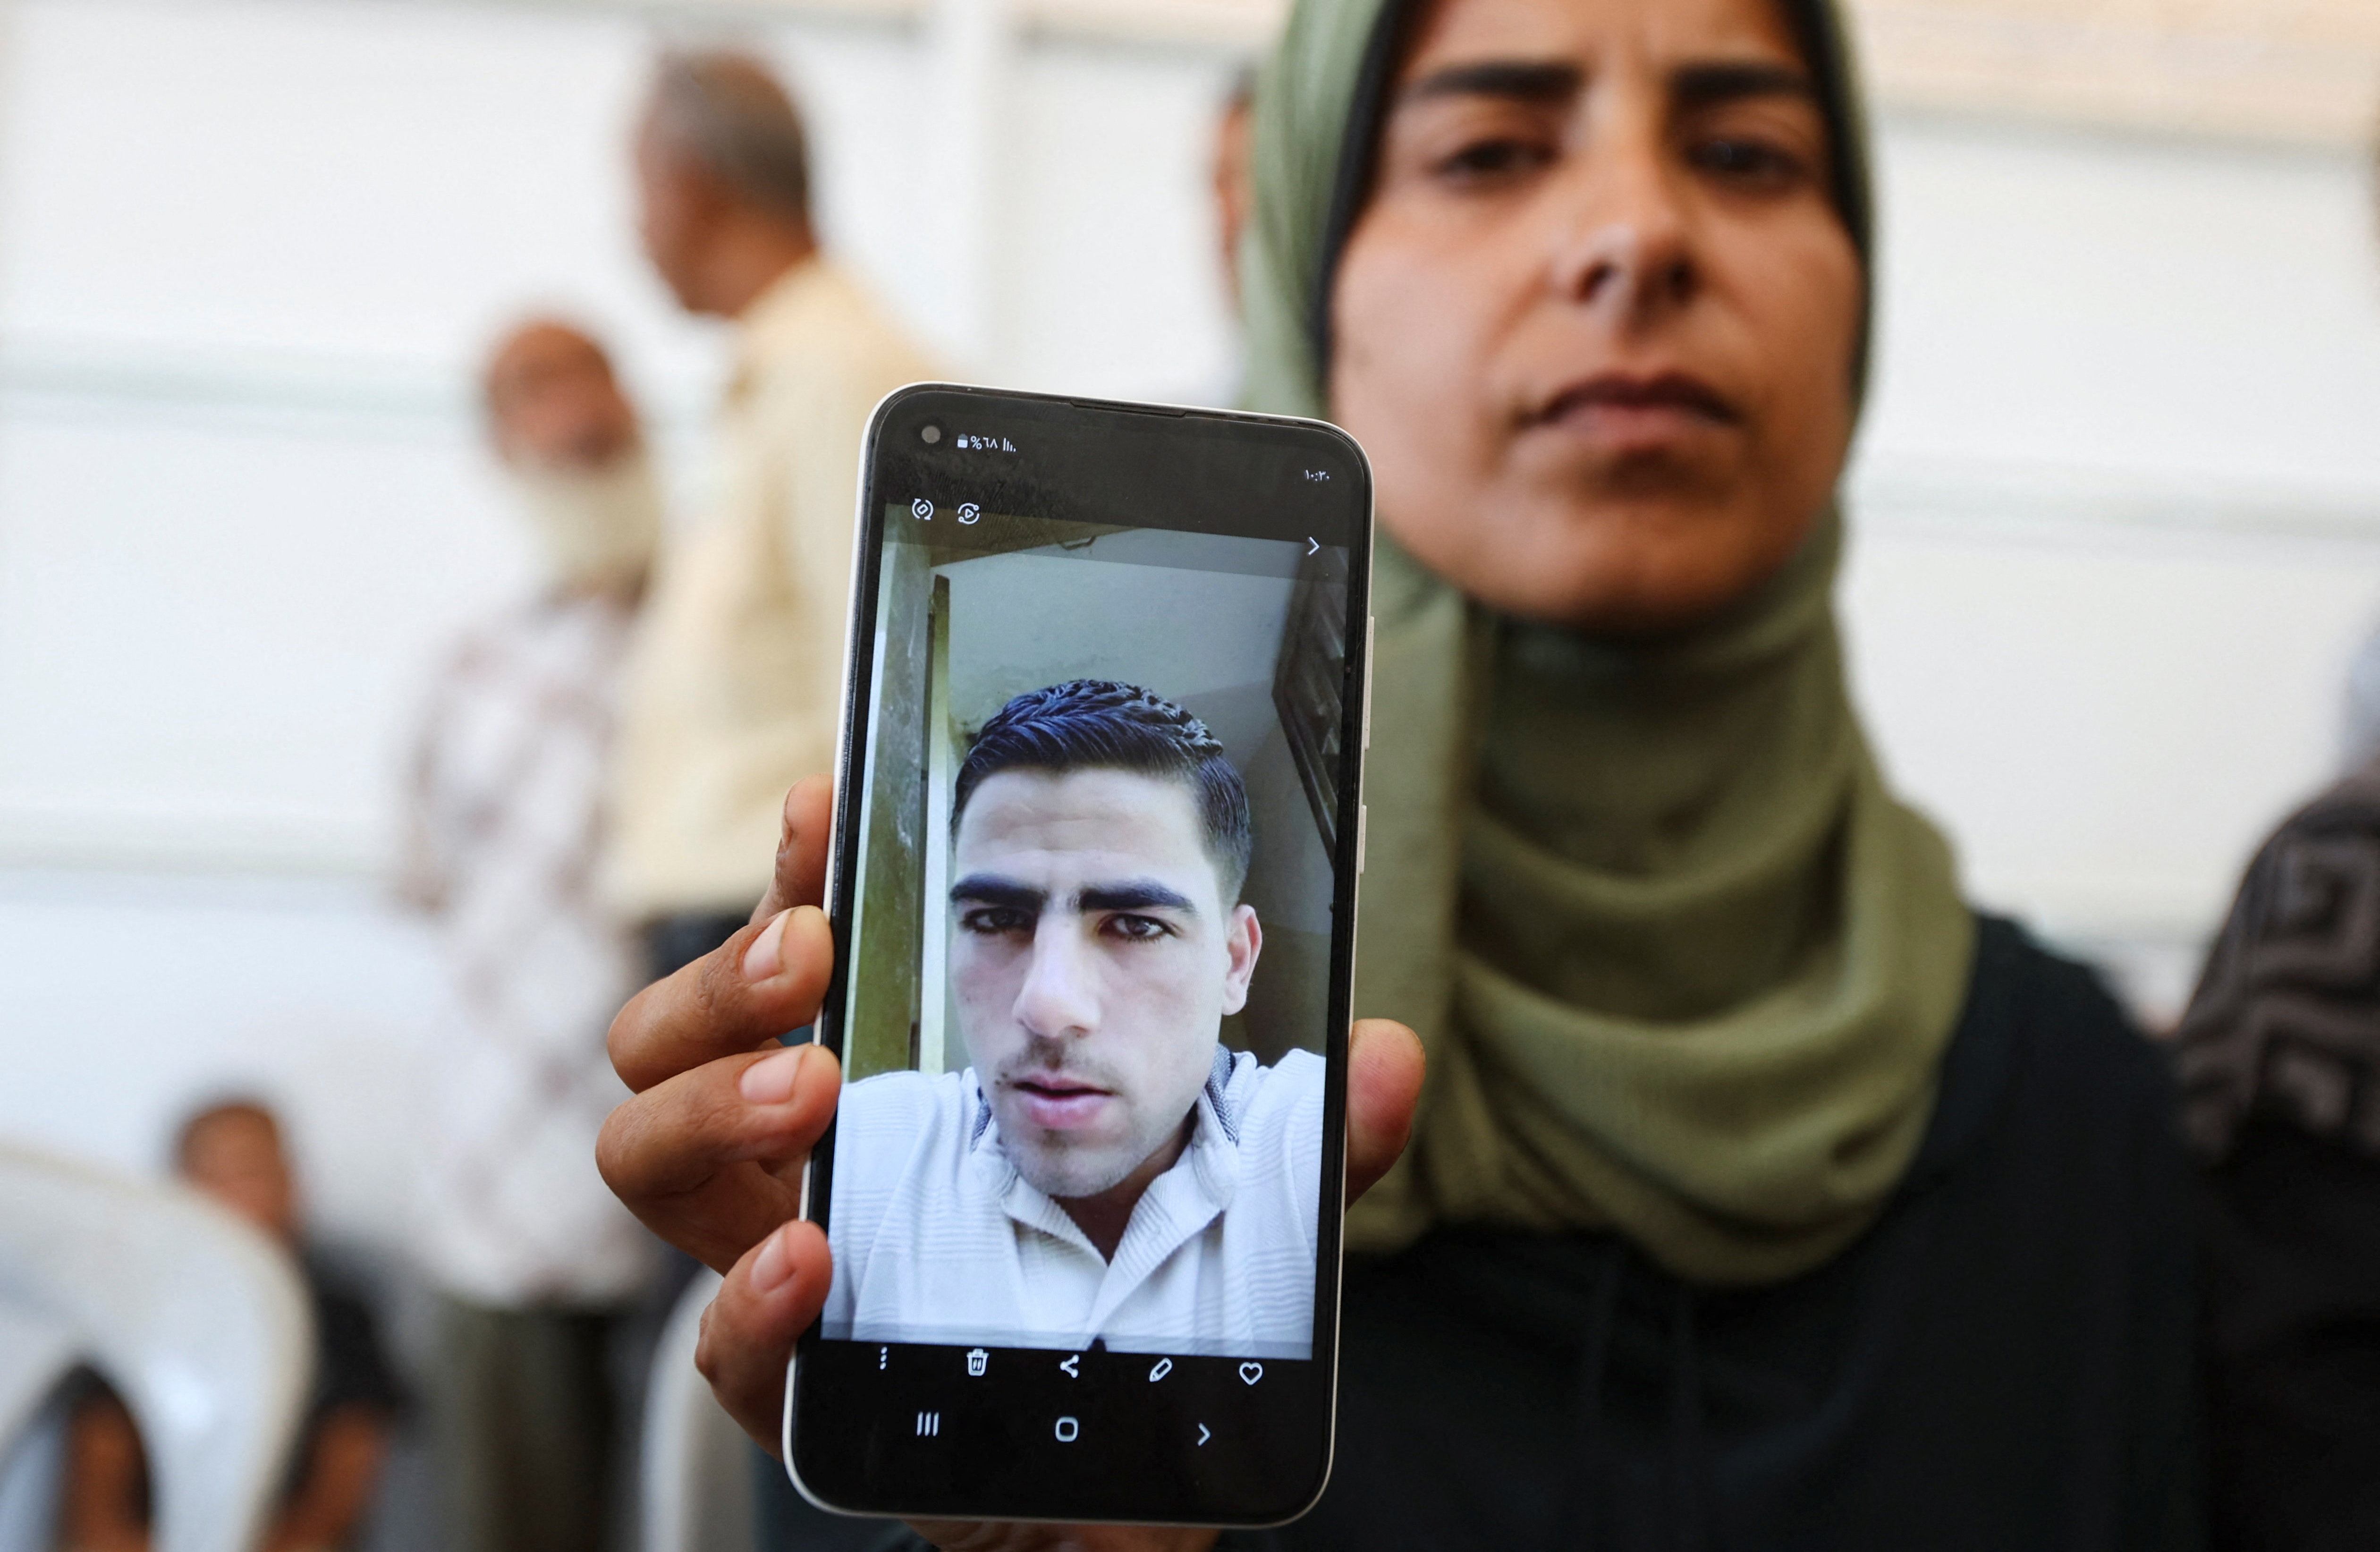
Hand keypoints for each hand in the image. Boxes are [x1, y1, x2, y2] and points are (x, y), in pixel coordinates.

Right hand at [599, 777, 1426, 1548]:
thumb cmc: (1144, 1309)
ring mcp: (781, 1267)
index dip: (789, 873)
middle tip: (808, 962)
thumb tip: (1395, 1055)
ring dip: (710, 1102)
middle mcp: (803, 1168)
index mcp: (887, 1093)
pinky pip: (715, 1345)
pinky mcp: (794, 1390)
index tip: (825, 802)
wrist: (1116, 1488)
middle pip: (664, 1044)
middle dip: (717, 980)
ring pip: (645, 1161)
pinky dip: (747, 1296)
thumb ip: (1311, 1146)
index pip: (792, 959)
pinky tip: (812, 1253)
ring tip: (814, 1084)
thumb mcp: (1238, 1212)